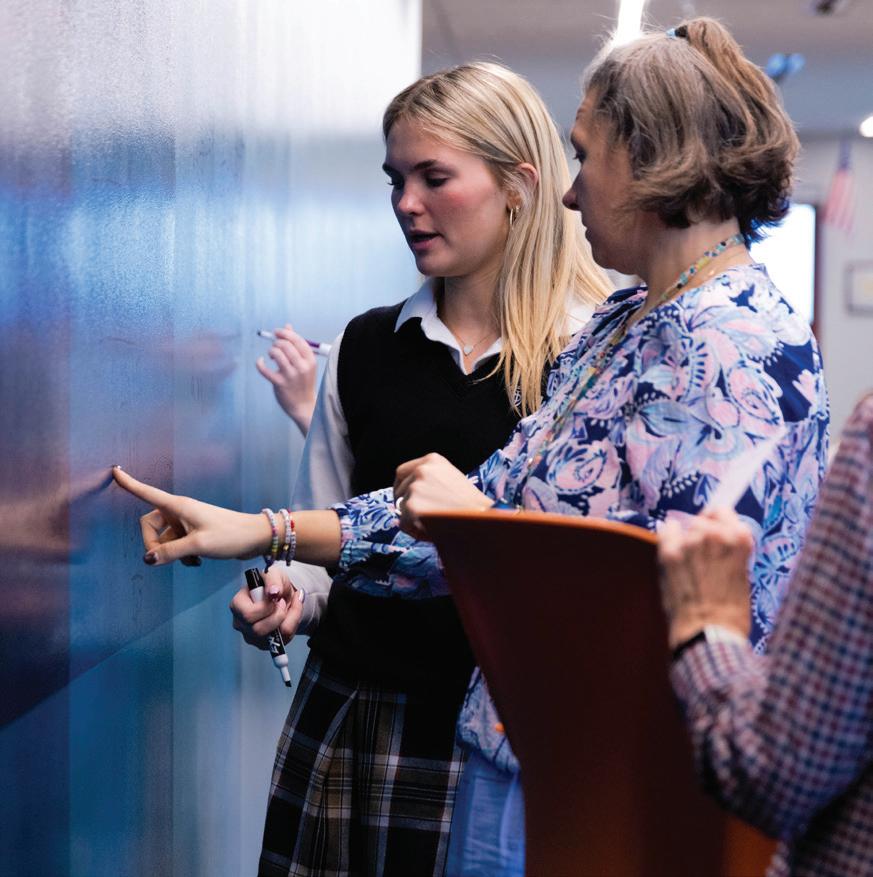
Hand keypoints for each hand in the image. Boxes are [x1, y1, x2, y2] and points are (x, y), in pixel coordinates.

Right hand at [112, 467, 271, 565]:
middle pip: (149, 525)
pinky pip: (175, 544)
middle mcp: (180, 511)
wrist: (255, 538)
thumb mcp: (198, 545)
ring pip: (163, 538)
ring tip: (191, 560)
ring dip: (170, 553)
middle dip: (153, 544)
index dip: (130, 483)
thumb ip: (171, 551)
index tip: (115, 470)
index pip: (148, 492)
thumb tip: (147, 559)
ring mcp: (187, 522)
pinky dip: (180, 555)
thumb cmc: (230, 536)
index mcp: (179, 507)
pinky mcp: (194, 532)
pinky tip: (195, 561)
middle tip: (167, 558)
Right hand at [229, 566, 303, 647]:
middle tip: (282, 602)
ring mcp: (252, 636)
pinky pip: (283, 640)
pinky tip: (290, 614)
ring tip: (287, 606)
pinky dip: (293, 624)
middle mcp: (241, 623)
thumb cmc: (273, 584)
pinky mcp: (265, 644)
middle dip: (278, 615)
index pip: (247, 615)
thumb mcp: (273, 574)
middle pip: (258, 630)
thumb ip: (272, 579)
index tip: (274, 596)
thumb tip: (274, 592)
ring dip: (289, 618)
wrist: (283, 594)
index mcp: (238, 605)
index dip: (265, 607)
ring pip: (273, 637)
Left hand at [255, 325, 317, 435]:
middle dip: (277, 342)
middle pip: (286, 345)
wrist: (303, 405)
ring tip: (271, 355)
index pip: (297, 340)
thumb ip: (296, 344)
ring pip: (277, 354)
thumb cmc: (303, 382)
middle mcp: (302, 367)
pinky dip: (260, 363)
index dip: (285, 333)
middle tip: (274, 347)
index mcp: (310, 360)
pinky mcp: (280, 383)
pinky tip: (260, 362)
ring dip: (271, 351)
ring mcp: (291, 376)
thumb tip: (287, 326)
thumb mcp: (304, 363)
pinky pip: (265, 369)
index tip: (276, 332)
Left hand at [393, 453, 490, 540]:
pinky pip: (404, 523)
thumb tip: (408, 495)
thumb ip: (430, 481)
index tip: (403, 498)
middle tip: (420, 518)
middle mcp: (422, 470)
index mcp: (432, 460)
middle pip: (398, 491)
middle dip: (405, 505)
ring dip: (413, 519)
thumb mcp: (451, 479)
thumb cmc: (472, 505)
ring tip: (437, 523)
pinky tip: (433, 530)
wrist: (484, 518)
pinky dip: (415, 531)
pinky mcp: (413, 506)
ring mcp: (416, 488)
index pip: (402, 472)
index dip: (401, 487)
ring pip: (401, 508)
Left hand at [657, 509, 753, 649]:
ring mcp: (690, 542)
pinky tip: (673, 550)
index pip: (724, 512)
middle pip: (703, 519)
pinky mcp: (669, 553)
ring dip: (686, 539)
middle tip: (703, 554)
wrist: (710, 634)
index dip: (718, 521)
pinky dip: (668, 537)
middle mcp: (715, 534)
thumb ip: (729, 553)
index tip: (715, 526)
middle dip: (702, 532)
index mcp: (739, 539)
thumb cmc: (730, 612)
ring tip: (690, 564)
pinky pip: (666, 532)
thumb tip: (716, 540)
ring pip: (685, 527)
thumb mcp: (741, 575)